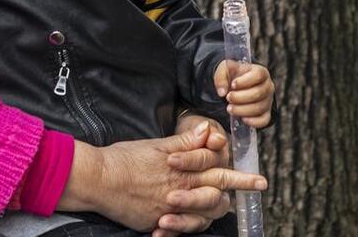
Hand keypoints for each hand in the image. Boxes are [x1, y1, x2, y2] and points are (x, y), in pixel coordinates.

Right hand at [57, 122, 265, 232]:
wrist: (98, 179)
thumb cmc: (125, 158)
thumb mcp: (156, 145)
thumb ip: (184, 142)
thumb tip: (209, 131)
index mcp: (182, 169)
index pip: (217, 167)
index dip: (239, 171)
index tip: (257, 175)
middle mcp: (181, 190)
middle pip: (218, 191)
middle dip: (240, 186)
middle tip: (259, 185)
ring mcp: (170, 209)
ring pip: (203, 212)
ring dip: (216, 208)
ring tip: (229, 206)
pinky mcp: (157, 222)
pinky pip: (178, 229)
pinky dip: (184, 227)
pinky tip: (187, 224)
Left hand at [214, 61, 274, 128]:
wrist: (236, 87)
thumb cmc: (233, 76)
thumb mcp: (225, 70)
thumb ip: (221, 77)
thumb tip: (222, 92)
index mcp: (261, 72)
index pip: (258, 75)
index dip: (245, 81)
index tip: (232, 85)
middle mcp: (268, 86)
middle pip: (259, 93)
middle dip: (240, 97)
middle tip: (228, 98)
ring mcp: (268, 101)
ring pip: (260, 107)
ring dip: (243, 110)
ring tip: (230, 108)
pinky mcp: (266, 114)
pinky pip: (264, 120)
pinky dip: (253, 121)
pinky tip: (242, 119)